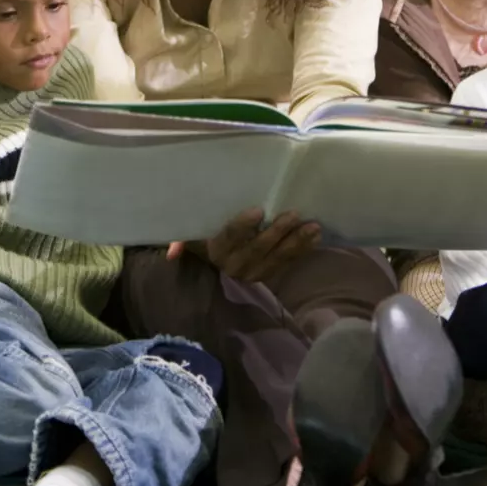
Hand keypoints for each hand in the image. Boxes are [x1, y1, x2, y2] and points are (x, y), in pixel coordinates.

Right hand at [167, 208, 320, 282]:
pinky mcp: (269, 274)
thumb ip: (182, 240)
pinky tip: (315, 237)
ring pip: (277, 257)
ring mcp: (254, 272)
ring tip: (312, 227)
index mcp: (216, 251)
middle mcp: (235, 265)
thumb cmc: (206, 237)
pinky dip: (303, 250)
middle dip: (277, 232)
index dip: (242, 226)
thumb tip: (171, 253)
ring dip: (296, 242)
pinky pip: (288, 262)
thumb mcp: (192, 237)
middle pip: (258, 248)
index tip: (258, 211)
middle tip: (293, 214)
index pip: (229, 237)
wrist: (218, 260)